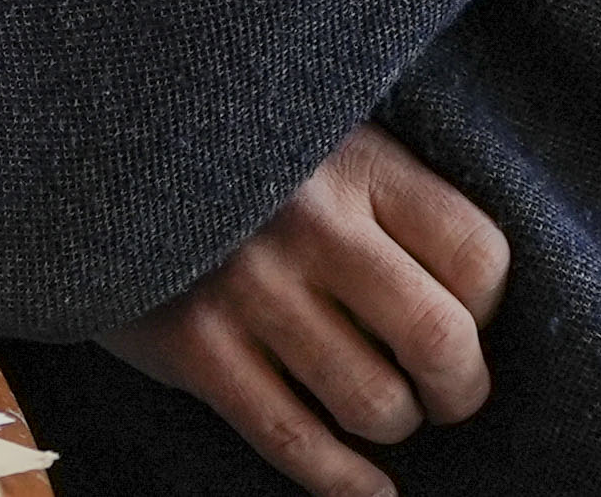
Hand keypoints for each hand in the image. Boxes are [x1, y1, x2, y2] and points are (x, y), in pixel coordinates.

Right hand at [101, 124, 508, 496]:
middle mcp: (309, 223)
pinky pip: (294, 441)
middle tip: (449, 392)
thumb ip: (390, 198)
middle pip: (438, 338)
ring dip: (394, 424)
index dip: (491, 306)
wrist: (108, 157)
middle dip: (460, 389)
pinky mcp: (194, 345)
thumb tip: (475, 303)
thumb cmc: (247, 161)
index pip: (477, 254)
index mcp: (356, 161)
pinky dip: (346, 483)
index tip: (472, 317)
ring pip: (371, 403)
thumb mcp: (324, 139)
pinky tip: (371, 490)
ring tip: (386, 407)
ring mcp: (248, 287)